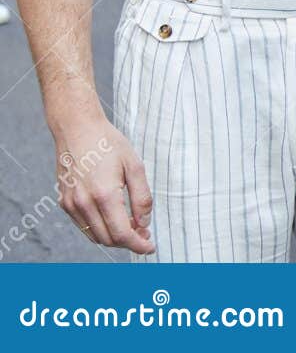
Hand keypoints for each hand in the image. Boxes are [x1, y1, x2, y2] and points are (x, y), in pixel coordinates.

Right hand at [53, 117, 154, 253]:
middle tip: (144, 233)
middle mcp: (84, 204)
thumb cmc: (108, 143)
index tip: (150, 247)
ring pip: (94, 236)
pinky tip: (113, 218)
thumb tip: (144, 223)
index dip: (138, 245)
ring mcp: (71, 205)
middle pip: (108, 239)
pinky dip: (99, 228)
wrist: (77, 129)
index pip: (121, 234)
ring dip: (113, 237)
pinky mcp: (64, 202)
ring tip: (131, 225)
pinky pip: (84, 226)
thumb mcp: (135, 166)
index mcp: (104, 195)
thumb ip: (141, 198)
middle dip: (128, 242)